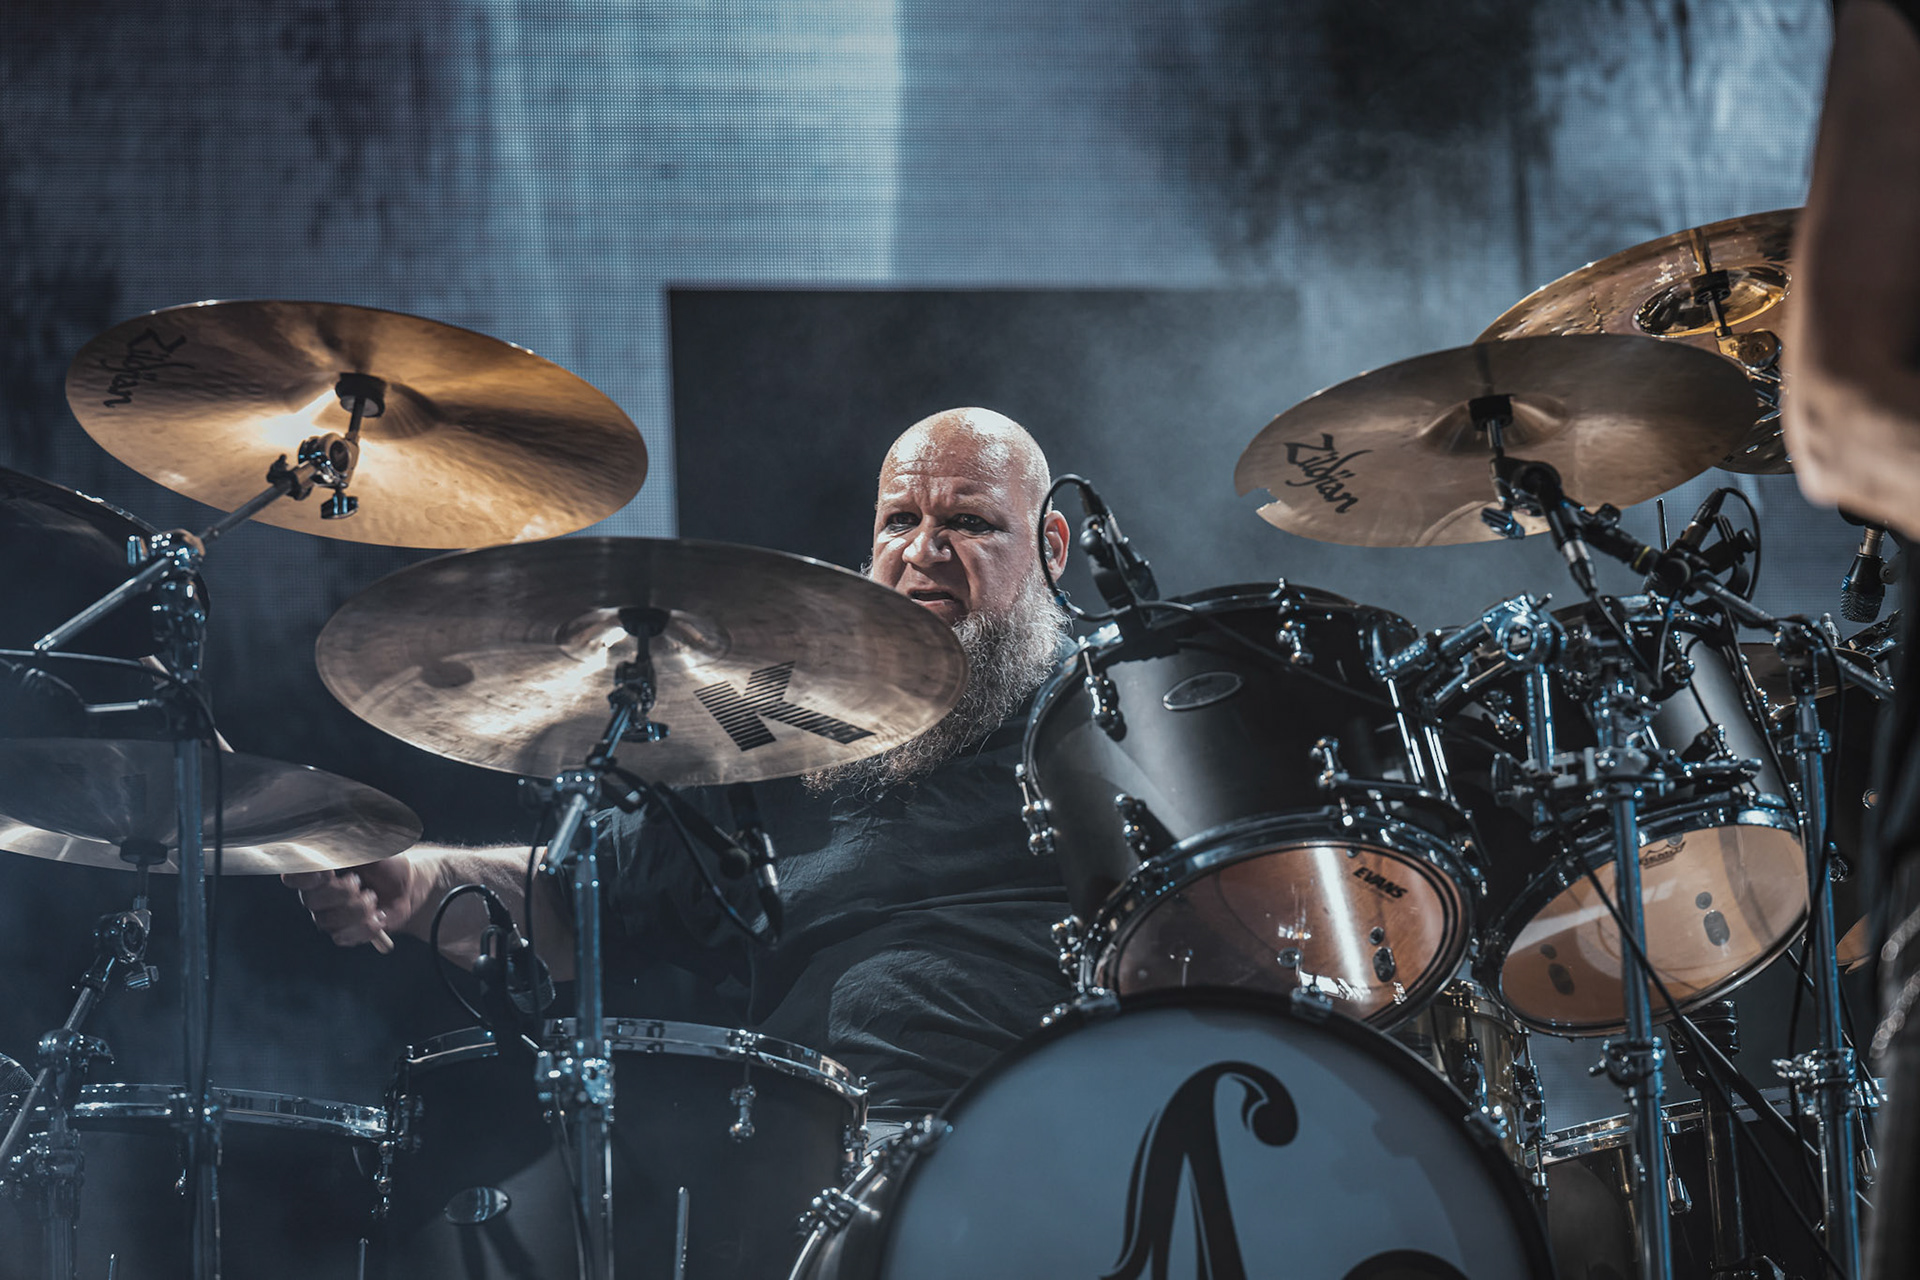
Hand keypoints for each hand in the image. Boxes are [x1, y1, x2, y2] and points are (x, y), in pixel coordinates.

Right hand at [283, 854, 437, 953]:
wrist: (406, 887)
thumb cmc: (384, 864)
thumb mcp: (371, 850)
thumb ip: (350, 848)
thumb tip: (335, 843)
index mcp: (318, 871)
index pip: (294, 876)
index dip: (304, 877)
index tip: (327, 872)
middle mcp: (317, 895)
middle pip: (311, 900)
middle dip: (341, 892)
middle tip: (359, 882)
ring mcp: (328, 916)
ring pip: (328, 921)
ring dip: (358, 909)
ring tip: (373, 898)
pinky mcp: (343, 934)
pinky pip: (343, 937)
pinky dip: (366, 926)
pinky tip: (379, 915)